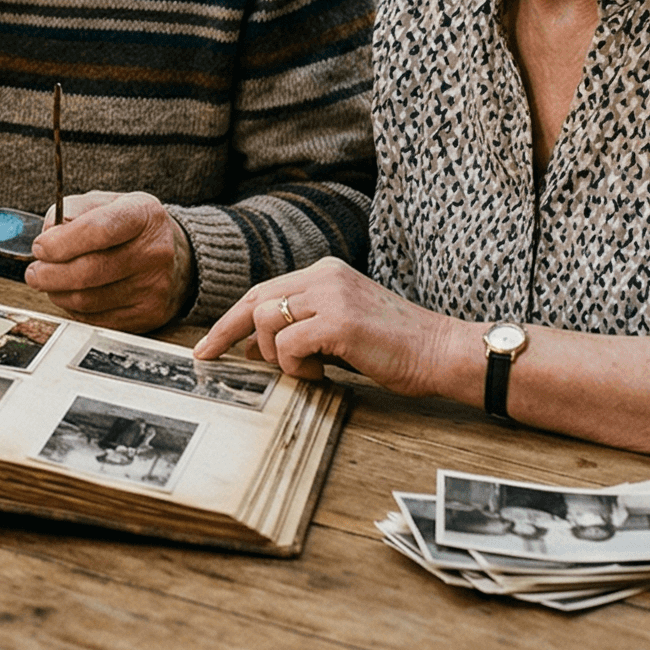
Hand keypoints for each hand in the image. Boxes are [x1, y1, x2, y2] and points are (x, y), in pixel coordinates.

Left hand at [23, 190, 193, 332]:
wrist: (174, 258)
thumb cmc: (131, 228)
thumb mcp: (108, 203)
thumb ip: (73, 209)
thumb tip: (48, 233)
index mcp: (144, 216)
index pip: (99, 230)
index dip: (62, 242)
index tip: (40, 247)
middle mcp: (154, 252)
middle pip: (89, 271)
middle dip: (50, 274)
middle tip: (34, 272)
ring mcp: (153, 287)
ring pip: (87, 299)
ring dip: (57, 292)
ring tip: (50, 281)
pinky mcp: (147, 315)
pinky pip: (96, 318)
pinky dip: (74, 308)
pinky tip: (71, 294)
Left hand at [193, 257, 460, 393]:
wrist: (441, 352)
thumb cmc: (393, 349)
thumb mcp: (336, 335)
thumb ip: (297, 333)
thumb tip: (249, 347)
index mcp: (324, 273)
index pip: (263, 291)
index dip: (231, 319)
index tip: (208, 345)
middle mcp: (324, 276)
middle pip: (255, 299)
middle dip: (228, 332)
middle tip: (212, 359)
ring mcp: (332, 295)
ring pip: (267, 320)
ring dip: (276, 355)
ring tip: (306, 370)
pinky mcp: (340, 320)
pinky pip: (290, 344)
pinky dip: (296, 366)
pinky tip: (320, 375)